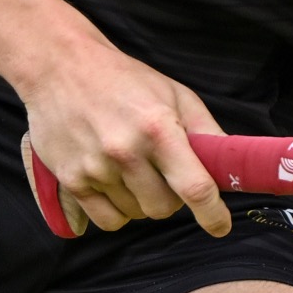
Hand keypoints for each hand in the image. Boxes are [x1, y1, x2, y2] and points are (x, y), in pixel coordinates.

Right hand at [18, 34, 228, 237]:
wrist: (60, 66)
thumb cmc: (123, 79)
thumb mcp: (173, 93)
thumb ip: (205, 131)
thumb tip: (231, 167)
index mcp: (157, 127)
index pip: (194, 187)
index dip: (213, 214)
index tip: (220, 226)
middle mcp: (126, 151)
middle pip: (163, 208)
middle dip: (170, 198)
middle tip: (161, 173)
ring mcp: (95, 167)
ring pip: (135, 215)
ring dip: (140, 201)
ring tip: (129, 167)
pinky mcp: (71, 179)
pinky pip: (107, 220)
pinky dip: (116, 211)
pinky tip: (112, 183)